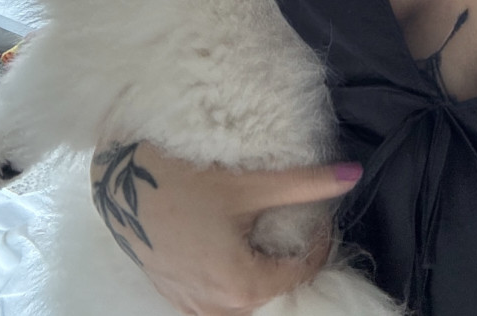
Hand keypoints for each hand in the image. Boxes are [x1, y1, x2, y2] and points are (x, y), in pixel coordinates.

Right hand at [90, 140, 361, 315]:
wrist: (121, 180)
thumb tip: (355, 173)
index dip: (319, 244)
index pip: (300, 274)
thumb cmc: (187, 181)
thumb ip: (308, 184)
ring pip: (242, 304)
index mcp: (239, 286)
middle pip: (271, 295)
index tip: (321, 216)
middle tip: (299, 226)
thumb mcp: (253, 183)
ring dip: (262, 277)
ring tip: (270, 237)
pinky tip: (236, 247)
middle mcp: (214, 307)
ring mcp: (188, 305)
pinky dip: (234, 282)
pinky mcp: (172, 295)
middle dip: (291, 265)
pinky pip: (215, 302)